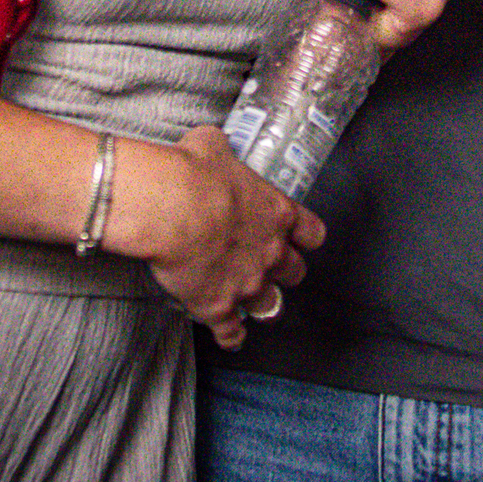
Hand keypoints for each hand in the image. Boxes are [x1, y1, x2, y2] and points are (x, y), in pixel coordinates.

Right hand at [124, 128, 325, 350]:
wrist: (170, 208)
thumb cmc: (193, 172)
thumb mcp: (212, 145)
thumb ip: (222, 152)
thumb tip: (212, 145)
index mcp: (276, 213)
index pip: (311, 232)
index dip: (306, 236)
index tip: (300, 237)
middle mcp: (269, 252)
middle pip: (294, 273)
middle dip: (285, 271)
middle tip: (272, 267)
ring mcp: (246, 284)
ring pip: (270, 307)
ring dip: (262, 304)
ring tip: (253, 302)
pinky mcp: (218, 307)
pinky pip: (231, 333)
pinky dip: (230, 335)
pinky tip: (228, 335)